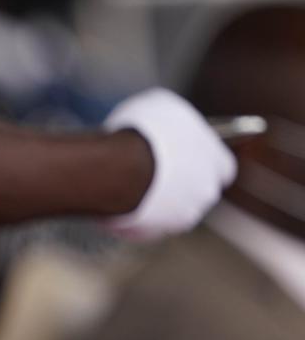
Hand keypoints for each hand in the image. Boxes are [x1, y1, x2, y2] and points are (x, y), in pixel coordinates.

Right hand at [103, 88, 235, 238]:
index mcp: (217, 162)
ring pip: (169, 211)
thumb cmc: (142, 134)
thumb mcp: (163, 106)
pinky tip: (116, 198)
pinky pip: (143, 225)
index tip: (187, 156)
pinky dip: (132, 215)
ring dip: (155, 201)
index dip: (204, 162)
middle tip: (152, 169)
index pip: (223, 168)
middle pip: (197, 192)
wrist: (116, 168)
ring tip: (128, 183)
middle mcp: (205, 193)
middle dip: (179, 184)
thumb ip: (176, 120)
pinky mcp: (151, 233)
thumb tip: (170, 121)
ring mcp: (179, 217)